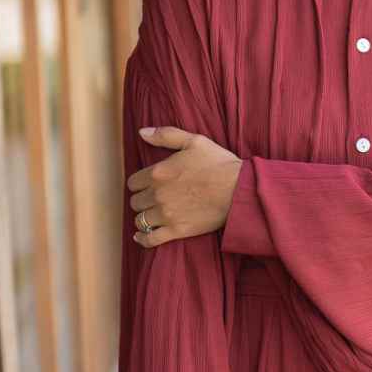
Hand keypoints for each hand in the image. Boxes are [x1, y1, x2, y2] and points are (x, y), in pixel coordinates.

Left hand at [130, 125, 241, 244]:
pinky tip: (141, 236)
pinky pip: (151, 239)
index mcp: (158, 172)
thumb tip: (142, 132)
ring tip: (150, 216)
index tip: (146, 185)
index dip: (138, 184)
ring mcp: (166, 214)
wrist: (238, 189)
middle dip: (141, 200)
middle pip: (135, 202)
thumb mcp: (193, 141)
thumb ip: (165, 135)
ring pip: (140, 220)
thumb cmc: (219, 163)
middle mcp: (158, 194)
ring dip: (143, 218)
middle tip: (151, 200)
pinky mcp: (177, 230)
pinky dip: (143, 239)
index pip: (133, 182)